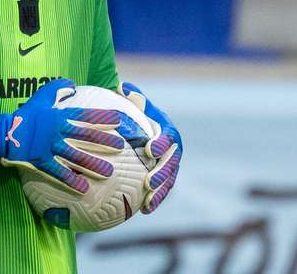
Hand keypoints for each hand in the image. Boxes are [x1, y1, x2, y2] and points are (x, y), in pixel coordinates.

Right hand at [0, 79, 132, 193]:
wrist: (5, 133)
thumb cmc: (26, 114)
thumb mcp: (41, 96)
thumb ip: (57, 88)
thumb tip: (72, 83)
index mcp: (59, 116)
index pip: (85, 115)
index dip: (102, 117)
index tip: (118, 120)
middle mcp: (58, 132)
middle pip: (85, 137)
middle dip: (104, 141)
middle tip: (120, 147)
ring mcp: (50, 148)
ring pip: (76, 157)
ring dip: (93, 164)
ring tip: (109, 172)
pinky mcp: (43, 162)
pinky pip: (60, 173)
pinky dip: (72, 181)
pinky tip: (85, 189)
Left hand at [120, 81, 181, 212]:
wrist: (145, 129)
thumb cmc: (138, 115)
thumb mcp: (136, 104)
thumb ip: (132, 97)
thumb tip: (123, 86)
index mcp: (168, 131)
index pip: (168, 138)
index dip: (161, 144)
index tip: (150, 149)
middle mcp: (173, 150)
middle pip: (171, 163)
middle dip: (162, 173)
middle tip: (148, 181)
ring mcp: (170, 165)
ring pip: (169, 181)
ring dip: (160, 193)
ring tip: (148, 203)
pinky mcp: (165, 178)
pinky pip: (163, 191)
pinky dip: (155, 200)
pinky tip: (144, 211)